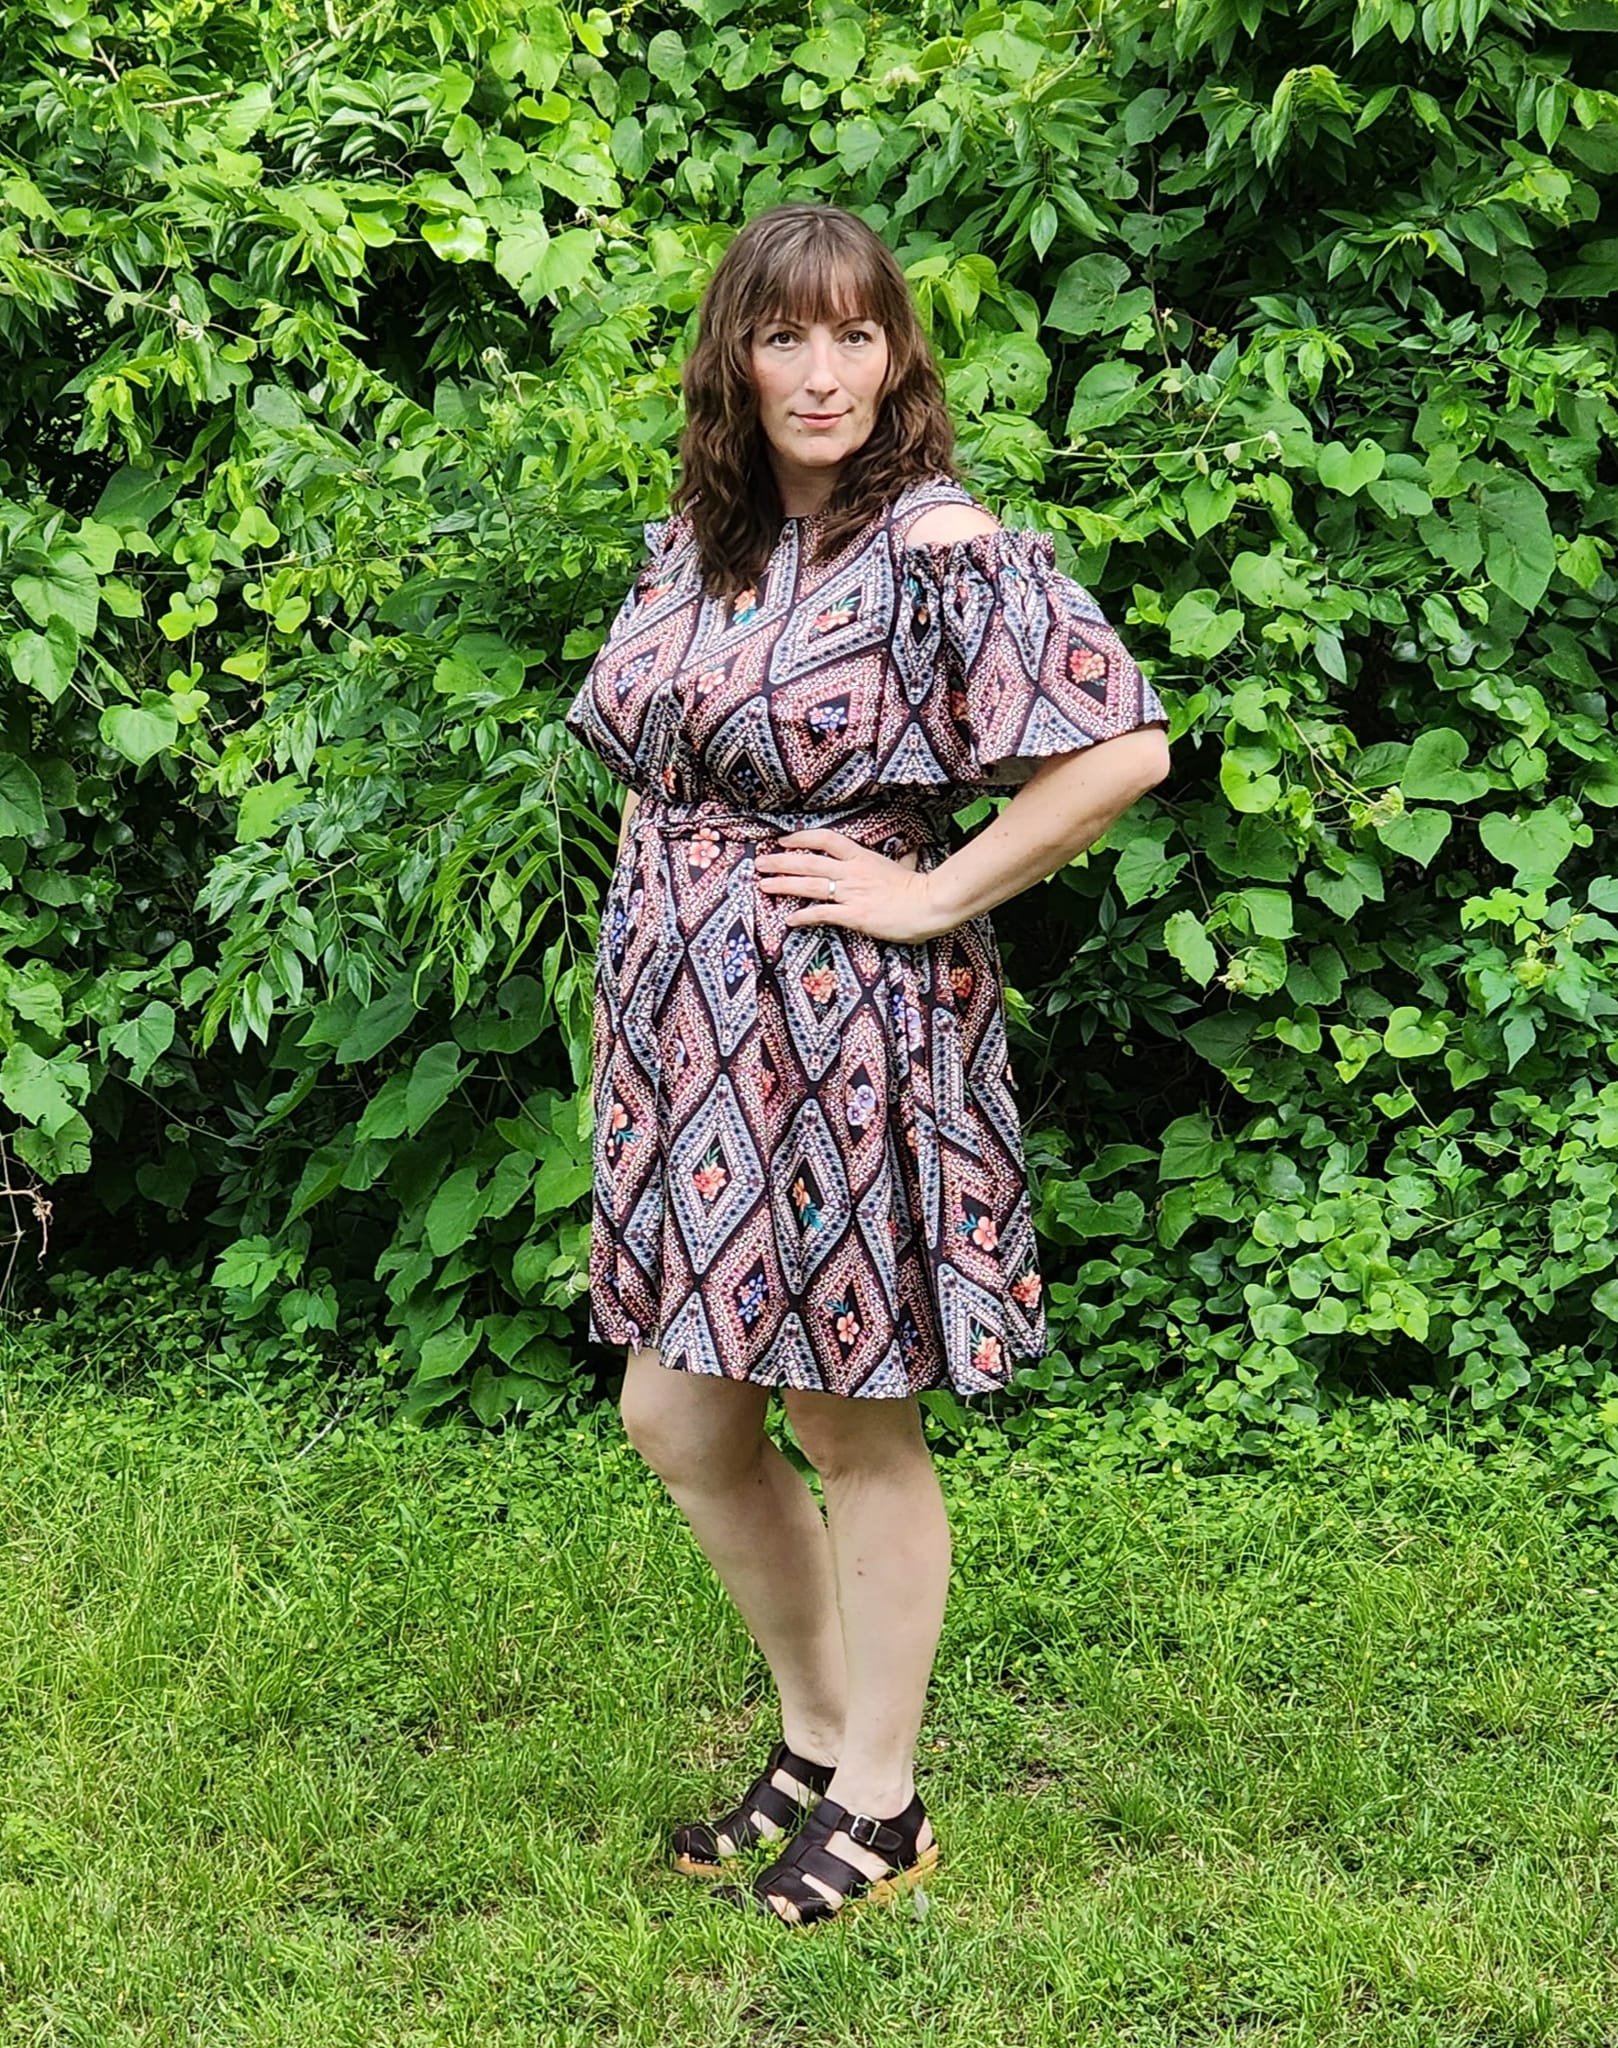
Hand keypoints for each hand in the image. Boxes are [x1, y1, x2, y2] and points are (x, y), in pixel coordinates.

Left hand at [753, 829, 952, 943]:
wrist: (931, 904)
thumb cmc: (921, 888)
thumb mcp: (908, 866)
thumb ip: (903, 859)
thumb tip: (910, 850)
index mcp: (863, 857)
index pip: (826, 840)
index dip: (802, 838)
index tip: (784, 840)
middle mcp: (852, 872)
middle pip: (808, 862)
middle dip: (781, 862)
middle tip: (760, 863)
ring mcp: (851, 893)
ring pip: (809, 885)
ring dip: (783, 884)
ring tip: (763, 885)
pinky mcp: (853, 915)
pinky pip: (822, 914)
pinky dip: (803, 917)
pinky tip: (789, 920)